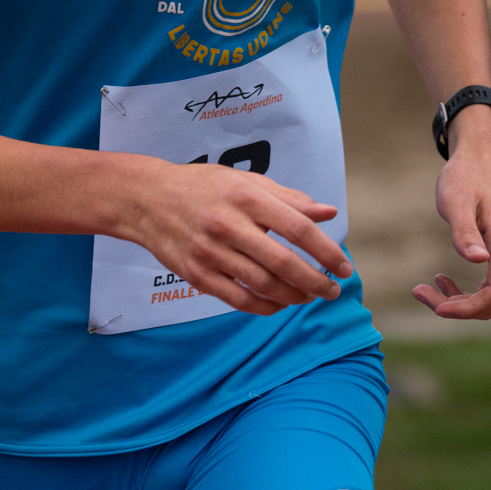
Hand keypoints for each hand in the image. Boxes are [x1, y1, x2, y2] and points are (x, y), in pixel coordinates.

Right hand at [117, 157, 352, 316]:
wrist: (146, 199)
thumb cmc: (202, 186)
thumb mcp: (245, 182)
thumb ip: (288, 198)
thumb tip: (328, 213)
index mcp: (246, 197)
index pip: (298, 228)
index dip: (327, 251)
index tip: (344, 267)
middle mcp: (229, 225)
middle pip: (283, 262)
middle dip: (315, 281)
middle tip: (332, 290)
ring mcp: (210, 252)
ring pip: (262, 285)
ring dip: (292, 296)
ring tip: (308, 296)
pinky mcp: (196, 274)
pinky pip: (237, 299)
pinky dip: (263, 307)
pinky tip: (278, 305)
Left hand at [413, 116, 490, 321]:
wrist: (481, 161)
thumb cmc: (465, 178)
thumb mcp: (455, 202)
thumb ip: (465, 232)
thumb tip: (479, 260)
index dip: (467, 309)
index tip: (436, 308)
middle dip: (457, 306)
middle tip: (418, 292)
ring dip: (461, 300)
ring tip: (425, 288)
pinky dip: (469, 291)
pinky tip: (443, 280)